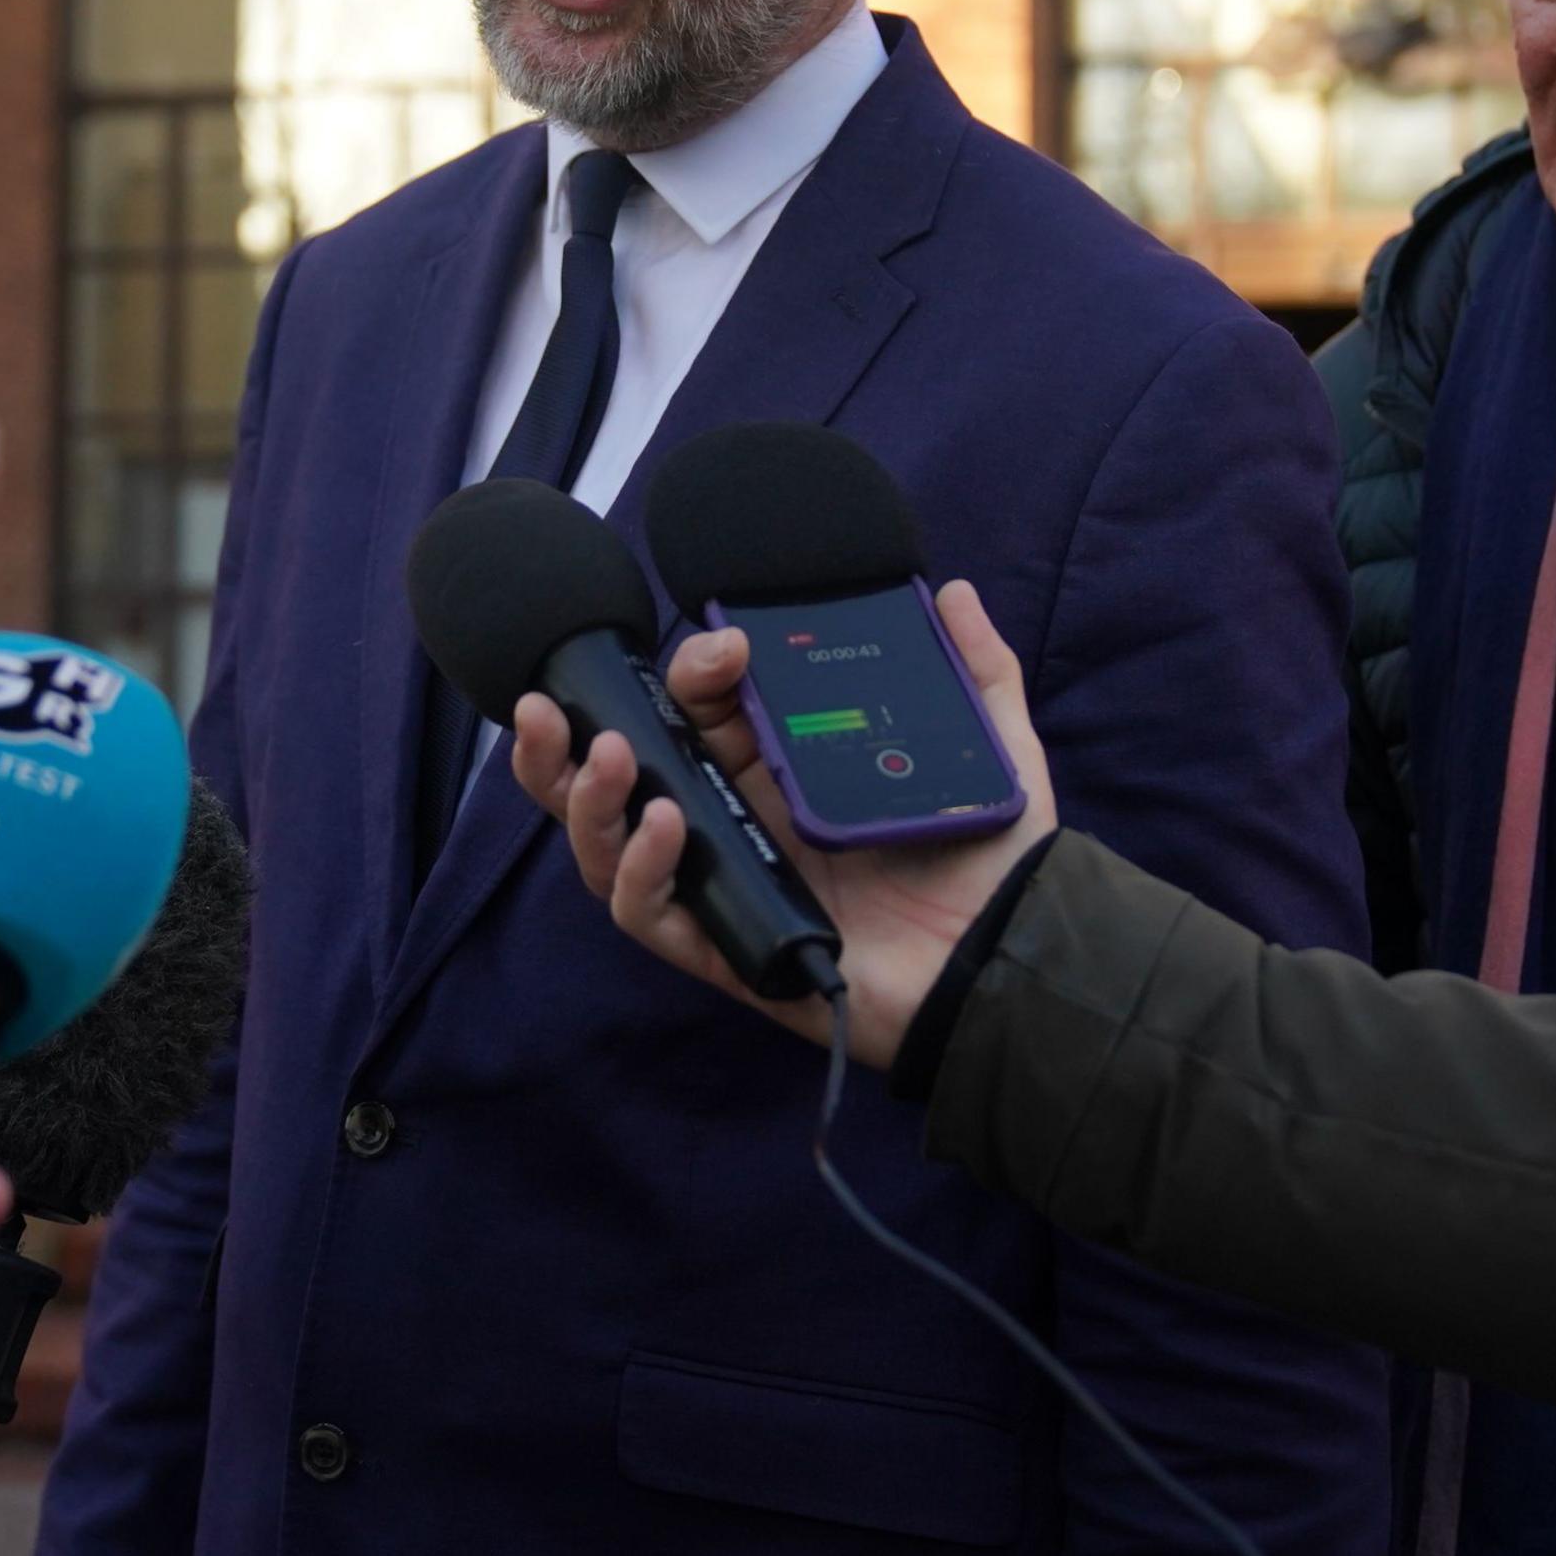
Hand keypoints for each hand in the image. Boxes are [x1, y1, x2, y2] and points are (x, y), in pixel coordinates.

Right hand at [513, 580, 1057, 1069]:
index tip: (726, 646)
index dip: (688, 674)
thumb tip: (953, 592)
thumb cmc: (990, 869)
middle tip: (546, 705)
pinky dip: (641, 869)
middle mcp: (733, 825)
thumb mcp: (992, 752)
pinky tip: (665, 827)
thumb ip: (976, 671)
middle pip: (613, 782)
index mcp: (774, 773)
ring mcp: (723, 883)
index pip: (692, 713)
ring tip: (612, 759)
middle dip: (561, 742)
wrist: (1009, 964)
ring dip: (586, 801)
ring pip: (607, 847)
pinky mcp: (726, 945)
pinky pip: (650, 915)